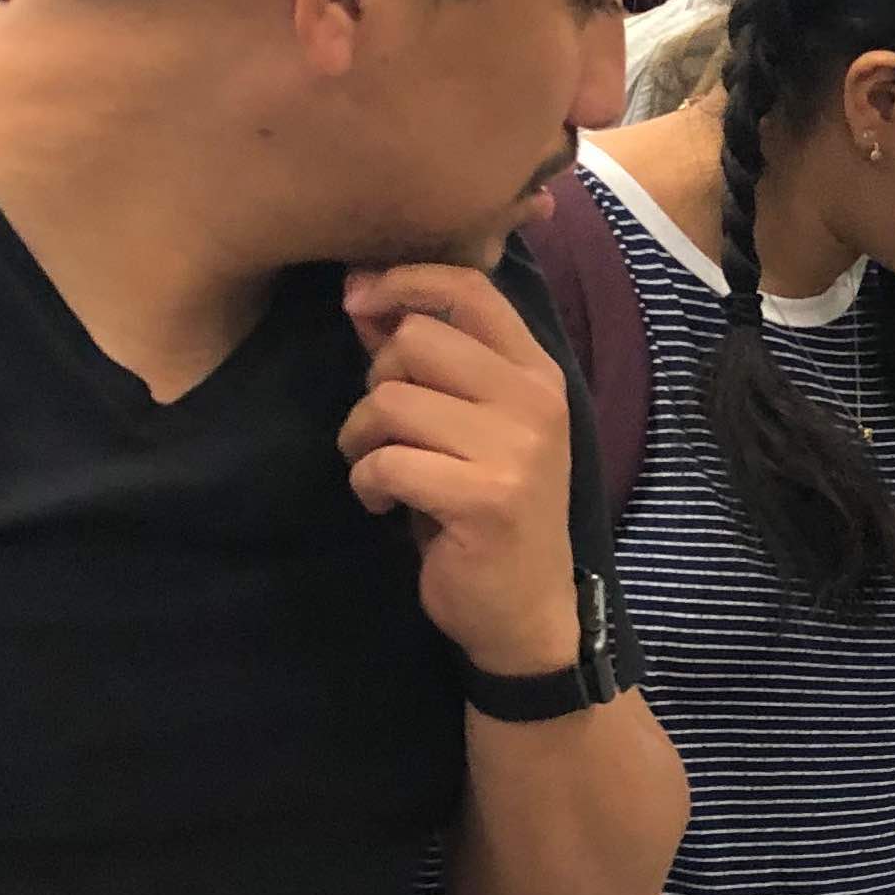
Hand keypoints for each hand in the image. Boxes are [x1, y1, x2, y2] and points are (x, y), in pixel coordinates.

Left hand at [338, 263, 580, 676]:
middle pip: (415, 340)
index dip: (403, 281)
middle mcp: (536, 401)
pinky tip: (382, 504)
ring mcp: (517, 449)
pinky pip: (387, 460)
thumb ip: (424, 361)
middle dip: (376, 382)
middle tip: (385, 430)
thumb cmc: (487, 510)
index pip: (470, 286)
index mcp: (536, 373)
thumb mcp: (466, 425)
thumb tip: (363, 293)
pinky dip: (366, 482)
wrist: (525, 612)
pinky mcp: (485, 497)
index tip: (358, 302)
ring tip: (378, 470)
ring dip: (361, 437)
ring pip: (390, 400)